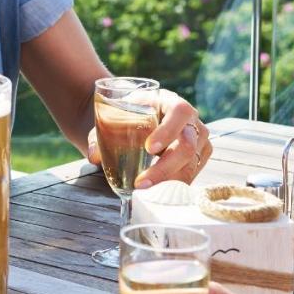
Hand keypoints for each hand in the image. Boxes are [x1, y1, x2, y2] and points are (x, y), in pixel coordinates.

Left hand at [86, 89, 211, 185]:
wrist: (138, 116)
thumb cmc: (127, 115)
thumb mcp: (113, 117)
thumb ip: (99, 134)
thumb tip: (93, 156)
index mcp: (170, 101)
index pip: (179, 112)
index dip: (168, 131)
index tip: (149, 148)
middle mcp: (191, 120)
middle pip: (188, 144)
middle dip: (165, 167)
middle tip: (141, 182)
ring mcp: (199, 139)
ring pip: (192, 163)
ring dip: (169, 180)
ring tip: (145, 190)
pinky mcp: (200, 156)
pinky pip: (193, 173)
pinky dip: (175, 184)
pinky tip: (157, 191)